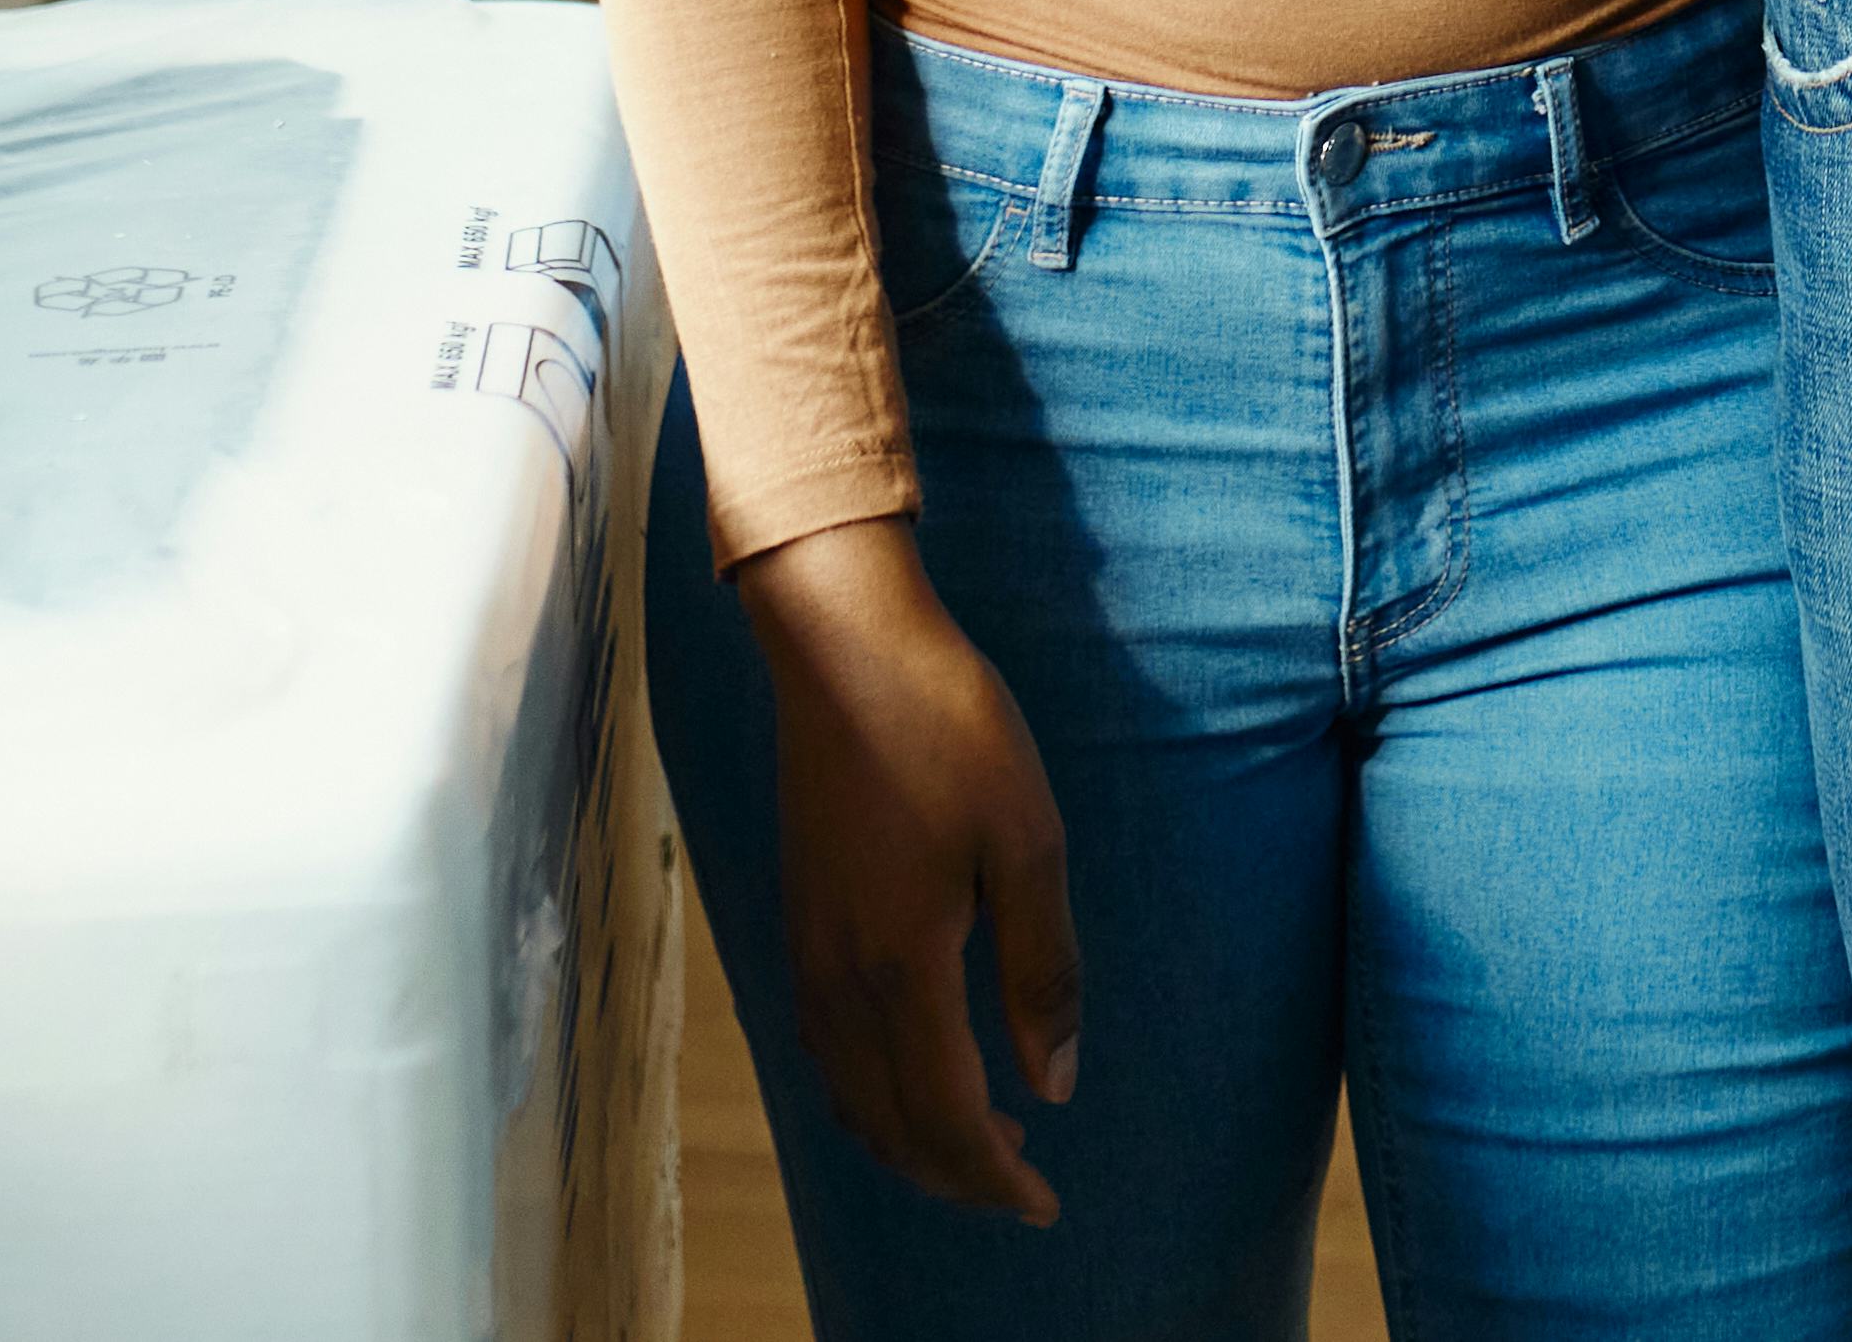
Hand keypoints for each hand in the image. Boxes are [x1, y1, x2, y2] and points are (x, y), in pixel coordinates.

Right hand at [730, 520, 1083, 1220]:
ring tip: (981, 1139)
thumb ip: (1040, 971)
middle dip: (955, 1177)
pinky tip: (914, 1067)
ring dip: (910, 1140)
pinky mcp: (798, 920)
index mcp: (901, 968)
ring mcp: (807, 950)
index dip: (995, 1178)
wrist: (844, 646)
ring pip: (849, 1096)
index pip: (945, 1118)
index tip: (1046, 1205)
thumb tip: (1053, 1084)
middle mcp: (839, 978)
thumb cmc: (947, 729)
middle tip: (1022, 1189)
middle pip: (889, 1127)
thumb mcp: (1028, 843)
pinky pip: (826, 1051)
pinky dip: (871, 1093)